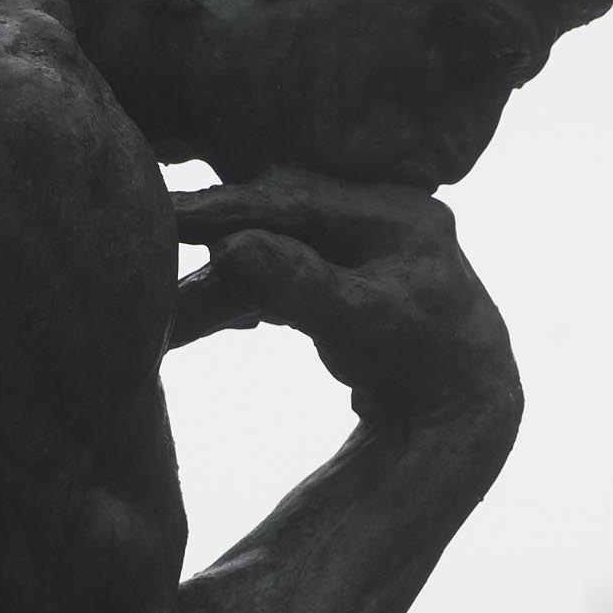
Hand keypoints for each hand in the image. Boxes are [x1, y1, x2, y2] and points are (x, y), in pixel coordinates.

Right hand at [170, 168, 518, 436]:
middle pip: (277, 218)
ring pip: (276, 248)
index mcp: (394, 211)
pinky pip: (287, 270)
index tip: (163, 214)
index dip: (222, 208)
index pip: (291, 201)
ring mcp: (368, 240)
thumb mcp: (363, 326)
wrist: (464, 410)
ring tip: (173, 313)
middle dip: (213, 238)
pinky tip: (224, 319)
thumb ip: (302, 285)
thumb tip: (231, 250)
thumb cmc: (420, 368)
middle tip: (149, 242)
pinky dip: (250, 294)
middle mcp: (384, 211)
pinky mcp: (352, 269)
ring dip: (225, 280)